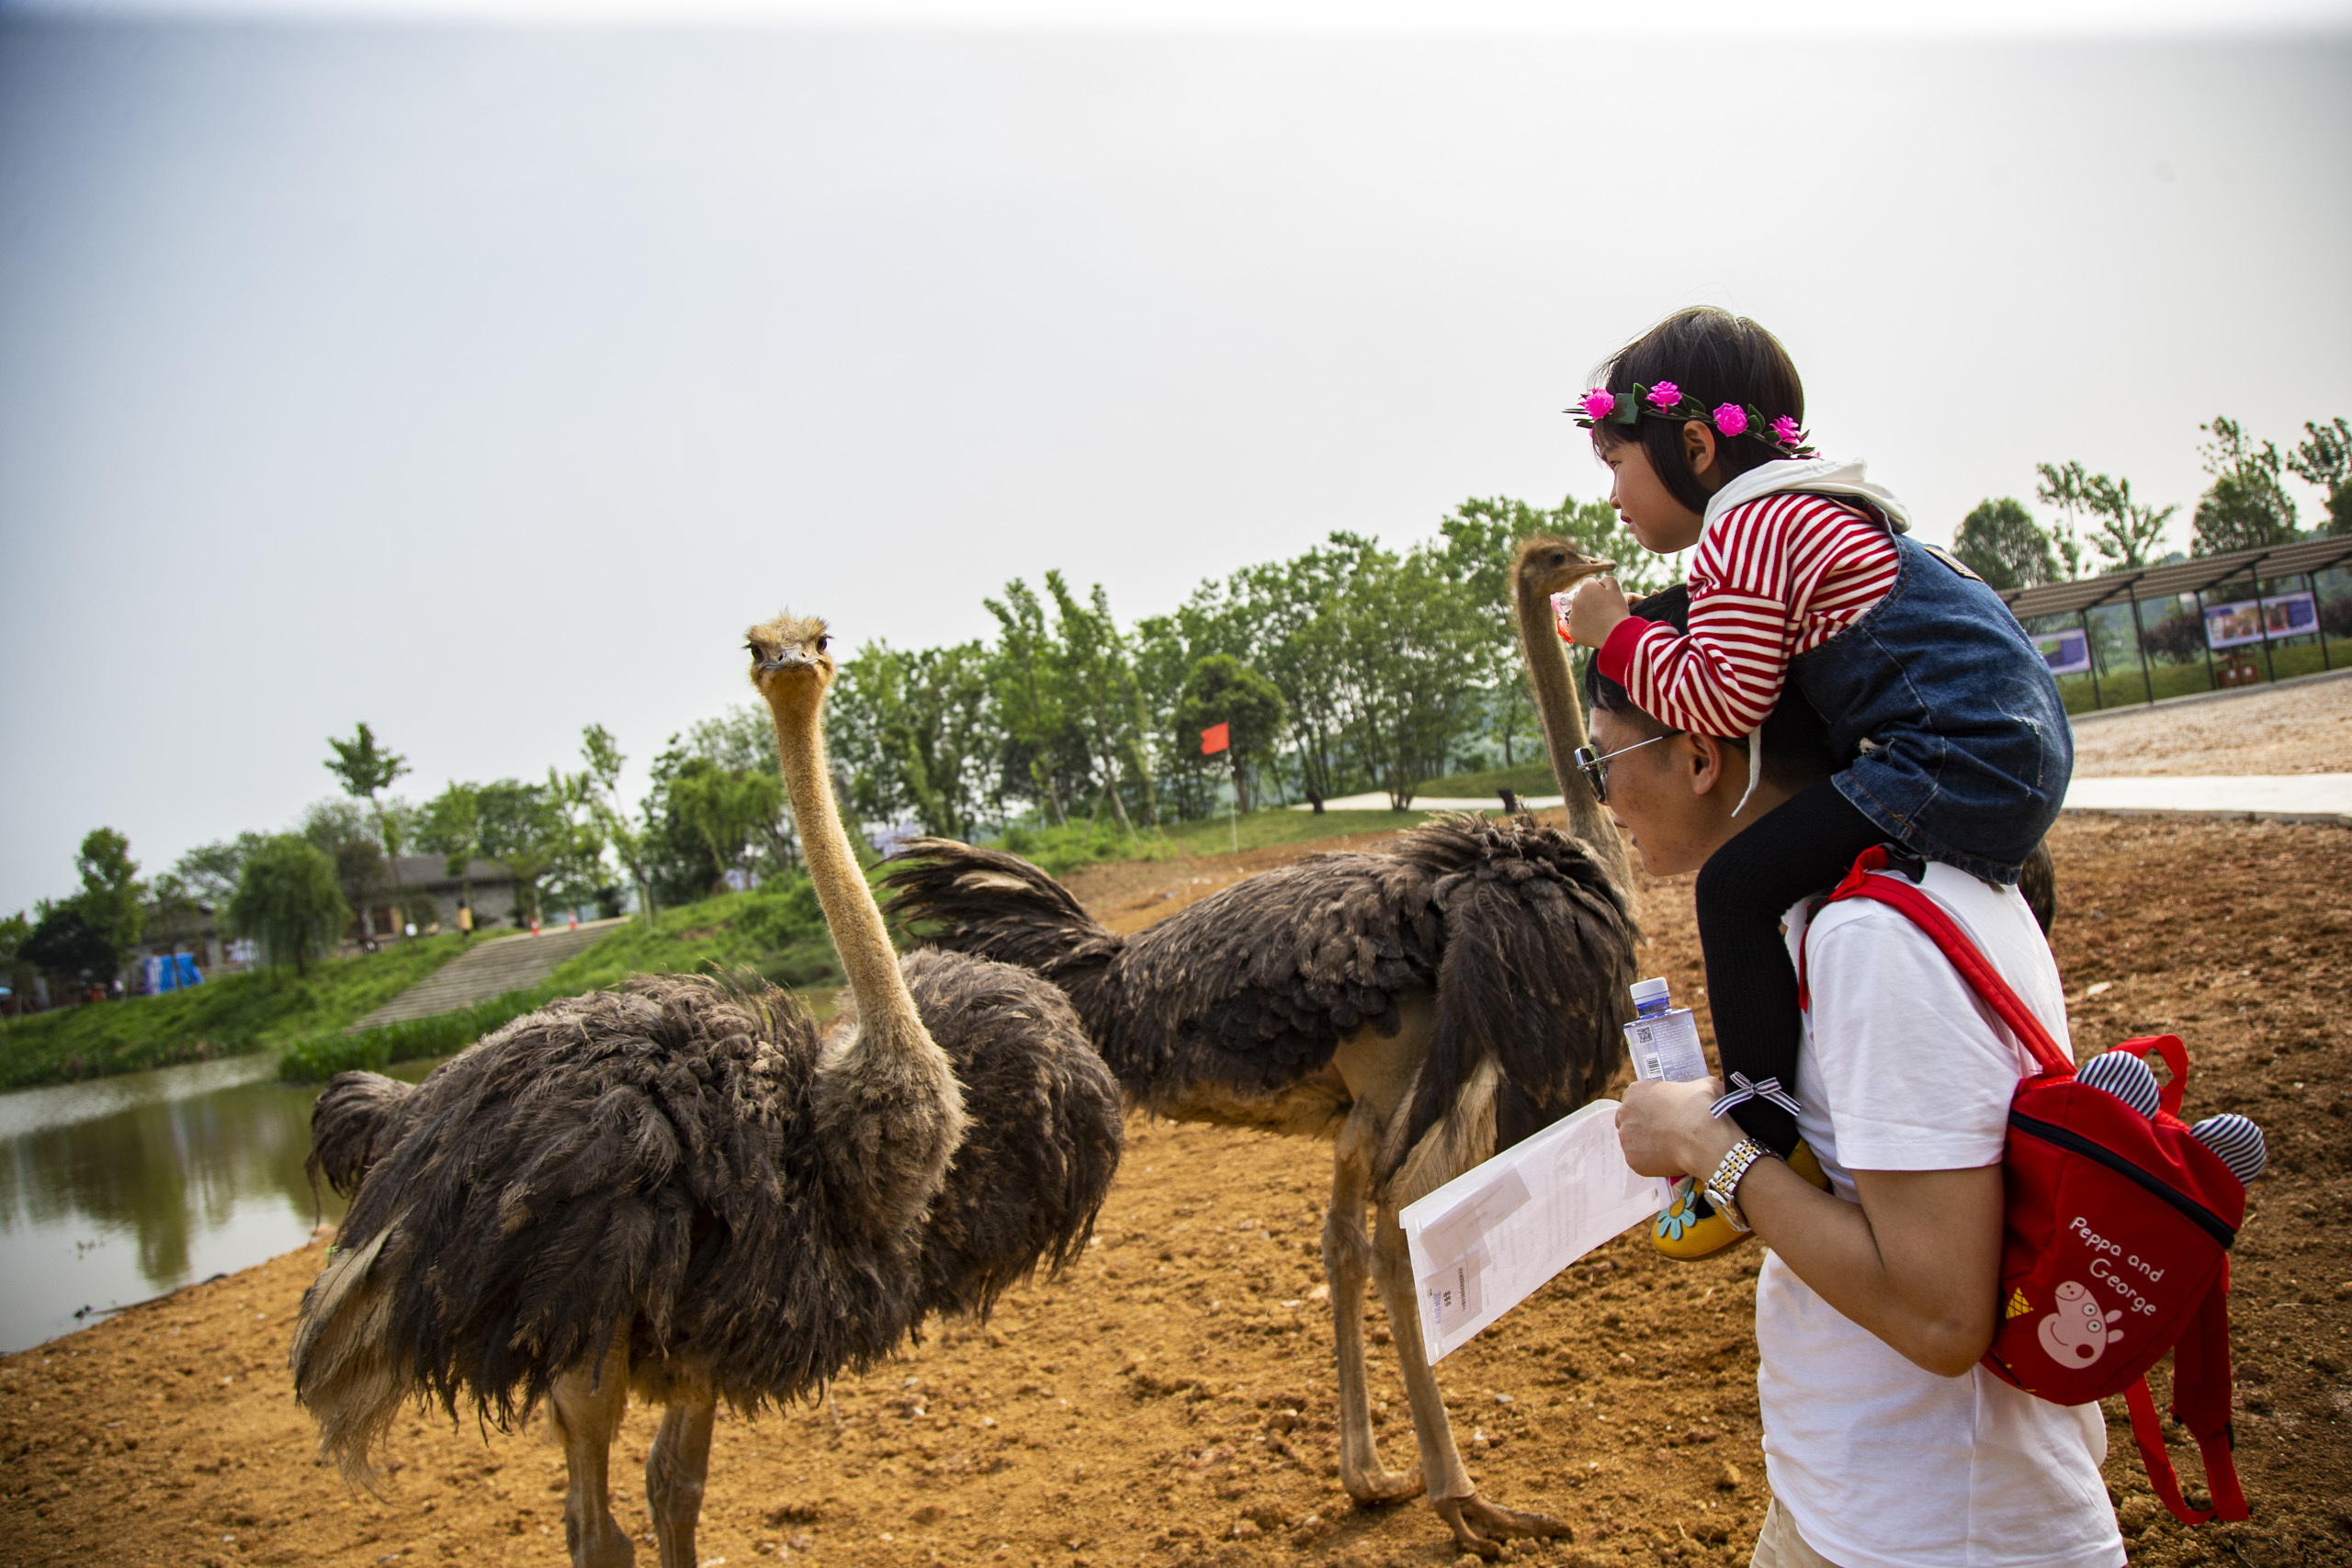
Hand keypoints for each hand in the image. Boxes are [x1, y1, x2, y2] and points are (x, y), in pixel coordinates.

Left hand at [1565, 575, 1629, 647]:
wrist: (1616, 633)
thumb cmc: (1617, 610)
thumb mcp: (1616, 588)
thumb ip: (1606, 580)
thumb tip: (1599, 582)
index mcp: (1586, 588)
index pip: (1589, 583)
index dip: (1599, 589)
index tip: (1605, 597)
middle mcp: (1575, 600)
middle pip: (1582, 597)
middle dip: (1590, 601)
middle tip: (1603, 610)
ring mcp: (1572, 616)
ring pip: (1579, 612)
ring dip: (1586, 614)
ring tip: (1600, 621)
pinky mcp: (1572, 630)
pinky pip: (1578, 626)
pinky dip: (1585, 628)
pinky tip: (1596, 629)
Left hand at [1615, 1077, 1741, 1179]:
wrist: (1705, 1141)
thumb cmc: (1704, 1109)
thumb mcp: (1704, 1085)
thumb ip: (1693, 1086)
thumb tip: (1699, 1092)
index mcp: (1637, 1091)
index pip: (1634, 1098)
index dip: (1647, 1106)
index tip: (1660, 1114)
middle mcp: (1625, 1112)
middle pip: (1629, 1120)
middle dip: (1642, 1125)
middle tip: (1663, 1132)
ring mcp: (1626, 1138)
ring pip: (1633, 1142)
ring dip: (1646, 1144)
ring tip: (1669, 1148)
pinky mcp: (1633, 1160)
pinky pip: (1640, 1161)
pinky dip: (1651, 1162)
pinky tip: (1669, 1160)